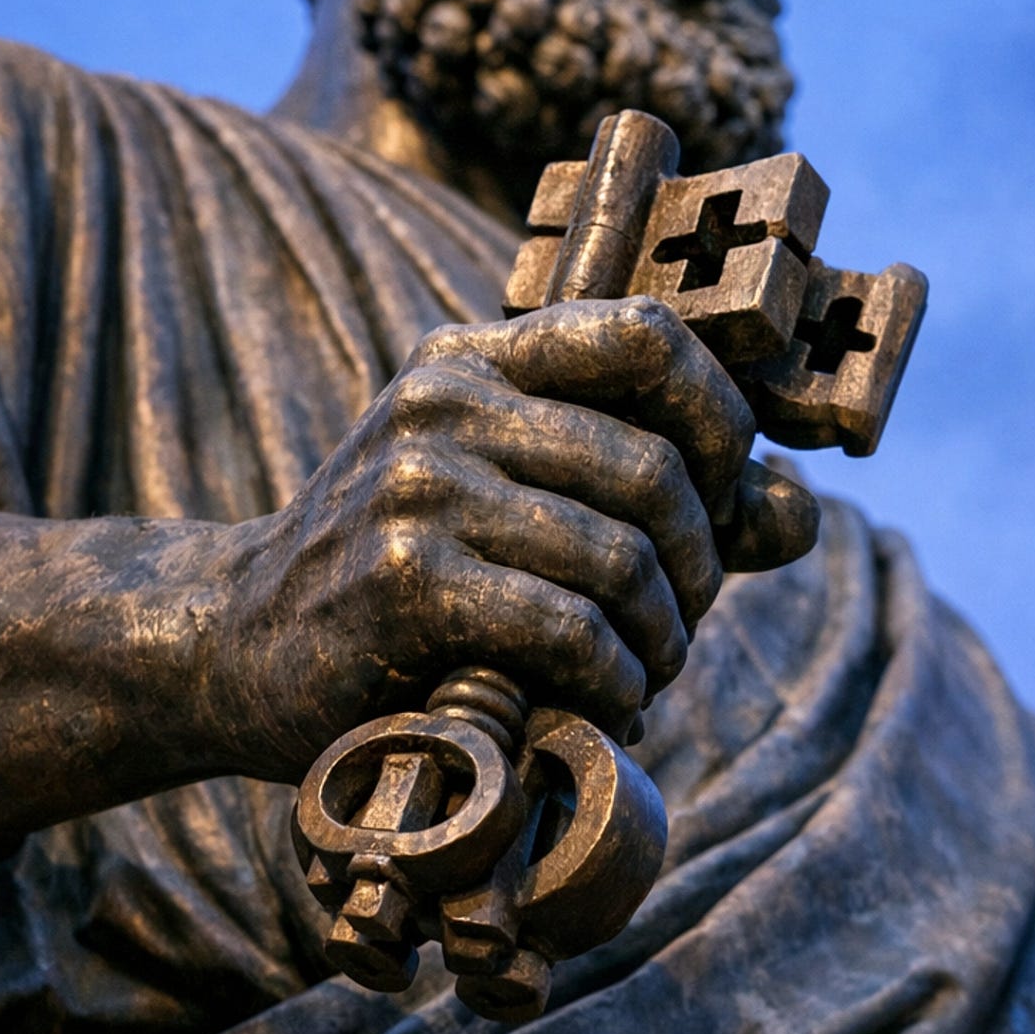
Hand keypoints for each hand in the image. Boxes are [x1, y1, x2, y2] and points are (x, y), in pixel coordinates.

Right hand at [210, 297, 818, 775]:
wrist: (236, 644)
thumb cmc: (400, 574)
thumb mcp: (507, 498)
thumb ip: (648, 496)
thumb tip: (798, 511)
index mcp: (477, 358)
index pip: (647, 332)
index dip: (721, 417)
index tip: (727, 501)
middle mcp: (446, 401)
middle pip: (655, 467)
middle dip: (699, 568)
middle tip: (678, 629)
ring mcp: (418, 485)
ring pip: (621, 556)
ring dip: (659, 640)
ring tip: (641, 676)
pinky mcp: (402, 579)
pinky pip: (568, 626)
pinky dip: (611, 680)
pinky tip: (600, 701)